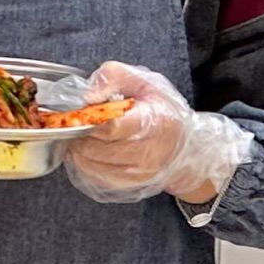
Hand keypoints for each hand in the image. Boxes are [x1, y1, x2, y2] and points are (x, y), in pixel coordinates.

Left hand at [63, 62, 251, 207]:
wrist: (184, 145)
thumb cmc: (163, 110)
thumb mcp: (144, 81)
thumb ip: (113, 77)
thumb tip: (88, 96)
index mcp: (153, 123)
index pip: (112, 127)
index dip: (90, 119)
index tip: (82, 112)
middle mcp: (147, 154)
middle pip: (97, 148)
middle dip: (81, 133)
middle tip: (78, 122)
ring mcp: (138, 174)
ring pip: (91, 164)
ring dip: (78, 148)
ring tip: (83, 134)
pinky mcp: (129, 186)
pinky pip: (94, 177)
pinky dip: (84, 162)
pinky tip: (89, 149)